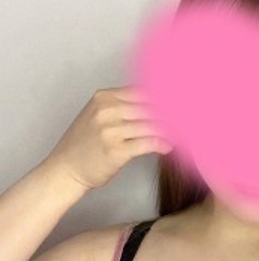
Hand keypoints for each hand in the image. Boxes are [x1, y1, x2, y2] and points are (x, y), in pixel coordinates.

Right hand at [45, 86, 173, 190]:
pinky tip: (169, 147)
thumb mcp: (99, 116)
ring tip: (183, 133)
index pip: (143, 91)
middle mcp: (108, 110)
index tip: (183, 102)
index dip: (166, 96)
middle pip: (151, 107)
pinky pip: (148, 143)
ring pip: (152, 124)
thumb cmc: (84, 145)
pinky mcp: (116, 150)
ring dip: (171, 130)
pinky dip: (162, 144)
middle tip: (190, 118)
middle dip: (172, 113)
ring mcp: (111, 130)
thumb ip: (123, 108)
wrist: (65, 169)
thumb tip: (156, 105)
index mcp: (104, 98)